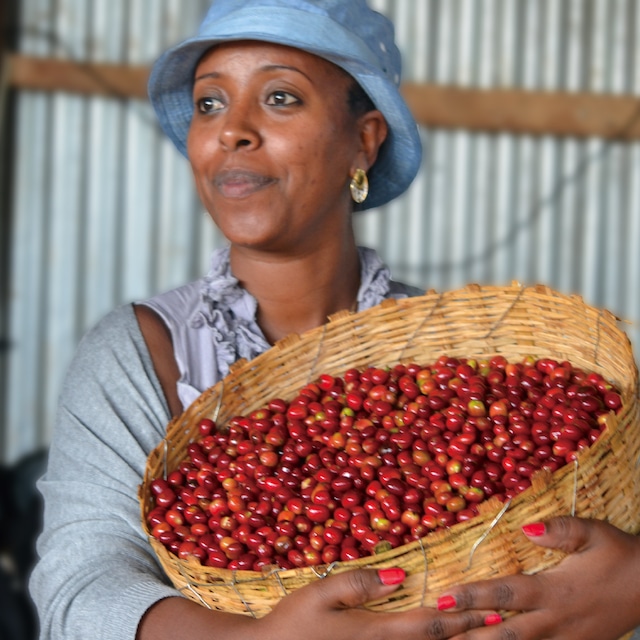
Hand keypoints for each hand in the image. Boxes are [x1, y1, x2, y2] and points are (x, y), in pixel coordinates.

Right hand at [138, 566, 495, 639]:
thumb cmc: (293, 624)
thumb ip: (360, 584)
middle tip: (516, 628)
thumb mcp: (320, 595)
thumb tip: (401, 575)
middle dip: (480, 638)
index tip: (499, 609)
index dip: (468, 617)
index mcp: (379, 632)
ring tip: (497, 638)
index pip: (433, 626)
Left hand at [436, 516, 639, 639]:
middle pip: (506, 634)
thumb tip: (527, 528)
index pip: (506, 595)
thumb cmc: (619, 555)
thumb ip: (561, 530)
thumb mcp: (594, 533)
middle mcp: (557, 621)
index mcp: (555, 590)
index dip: (473, 597)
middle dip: (470, 635)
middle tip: (440, 634)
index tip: (444, 599)